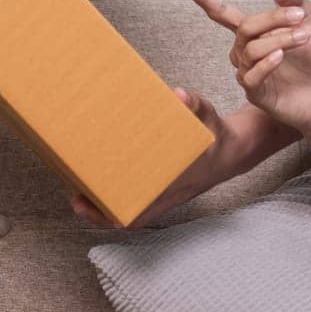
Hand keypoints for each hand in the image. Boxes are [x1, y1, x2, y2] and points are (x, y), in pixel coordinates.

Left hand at [69, 86, 243, 227]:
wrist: (235, 151)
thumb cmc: (217, 134)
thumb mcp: (209, 116)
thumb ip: (195, 105)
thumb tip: (179, 95)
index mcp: (178, 183)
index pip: (142, 211)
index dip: (112, 214)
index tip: (87, 204)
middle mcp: (170, 195)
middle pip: (129, 216)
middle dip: (100, 211)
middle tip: (75, 196)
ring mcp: (167, 194)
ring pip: (132, 209)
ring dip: (106, 205)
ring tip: (80, 190)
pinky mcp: (166, 187)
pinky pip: (139, 198)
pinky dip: (120, 194)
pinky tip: (106, 177)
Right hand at [188, 0, 310, 139]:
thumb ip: (296, 1)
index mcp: (254, 34)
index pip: (224, 16)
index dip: (207, 1)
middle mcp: (245, 52)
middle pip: (246, 28)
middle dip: (273, 18)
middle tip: (300, 15)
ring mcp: (249, 73)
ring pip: (251, 50)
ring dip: (279, 39)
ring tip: (304, 37)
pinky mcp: (256, 94)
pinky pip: (251, 76)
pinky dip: (266, 64)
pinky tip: (281, 56)